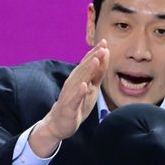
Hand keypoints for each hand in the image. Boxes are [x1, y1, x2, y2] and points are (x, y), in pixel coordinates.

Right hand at [30, 40, 108, 156]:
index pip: (88, 63)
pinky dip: (79, 92)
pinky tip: (84, 85)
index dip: (96, 53)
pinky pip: (75, 99)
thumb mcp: (91, 88)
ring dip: (87, 70)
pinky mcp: (70, 107)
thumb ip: (97, 74)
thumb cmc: (77, 104)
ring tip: (96, 60)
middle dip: (93, 57)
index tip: (104, 42)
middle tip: (103, 46)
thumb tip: (104, 58)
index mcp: (79, 78)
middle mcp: (73, 84)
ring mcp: (70, 95)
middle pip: (84, 68)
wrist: (59, 123)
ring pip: (80, 80)